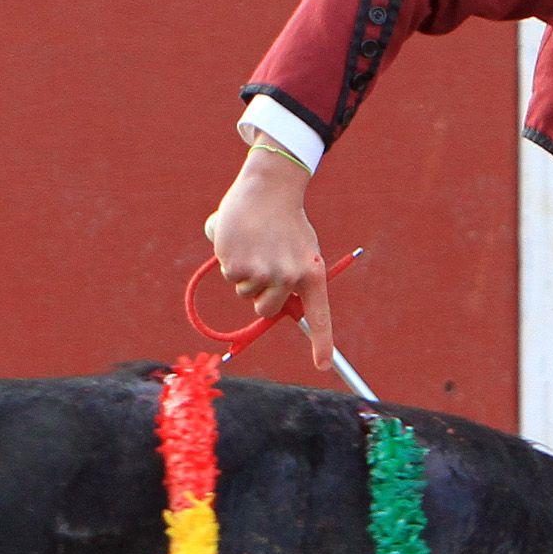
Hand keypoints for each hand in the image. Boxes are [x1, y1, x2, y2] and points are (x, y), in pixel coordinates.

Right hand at [204, 145, 336, 370]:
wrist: (269, 187)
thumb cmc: (285, 220)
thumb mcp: (299, 249)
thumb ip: (292, 278)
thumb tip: (272, 308)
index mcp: (311, 273)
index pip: (319, 316)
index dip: (322, 344)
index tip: (323, 366)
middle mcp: (289, 277)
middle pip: (265, 309)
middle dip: (259, 294)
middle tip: (263, 263)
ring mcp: (262, 273)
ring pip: (244, 291)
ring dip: (244, 271)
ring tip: (255, 242)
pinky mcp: (237, 265)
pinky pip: (229, 274)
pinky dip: (229, 258)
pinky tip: (241, 237)